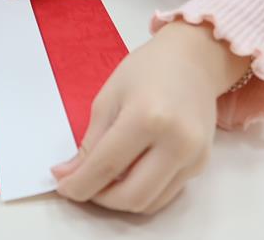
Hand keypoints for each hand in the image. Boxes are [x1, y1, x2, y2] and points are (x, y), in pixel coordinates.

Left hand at [52, 22, 249, 214]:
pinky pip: (165, 195)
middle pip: (130, 195)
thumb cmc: (147, 70)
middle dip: (99, 198)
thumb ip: (90, 142)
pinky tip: (128, 174)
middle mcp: (176, 141)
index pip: (106, 166)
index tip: (63, 187)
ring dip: (120, 201)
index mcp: (146, 117)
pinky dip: (142, 193)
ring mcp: (193, 156)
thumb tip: (67, 175)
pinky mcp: (201, 165)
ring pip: (148, 203)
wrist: (193, 60)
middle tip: (83, 185)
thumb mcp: (108, 98)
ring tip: (104, 180)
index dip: (79, 184)